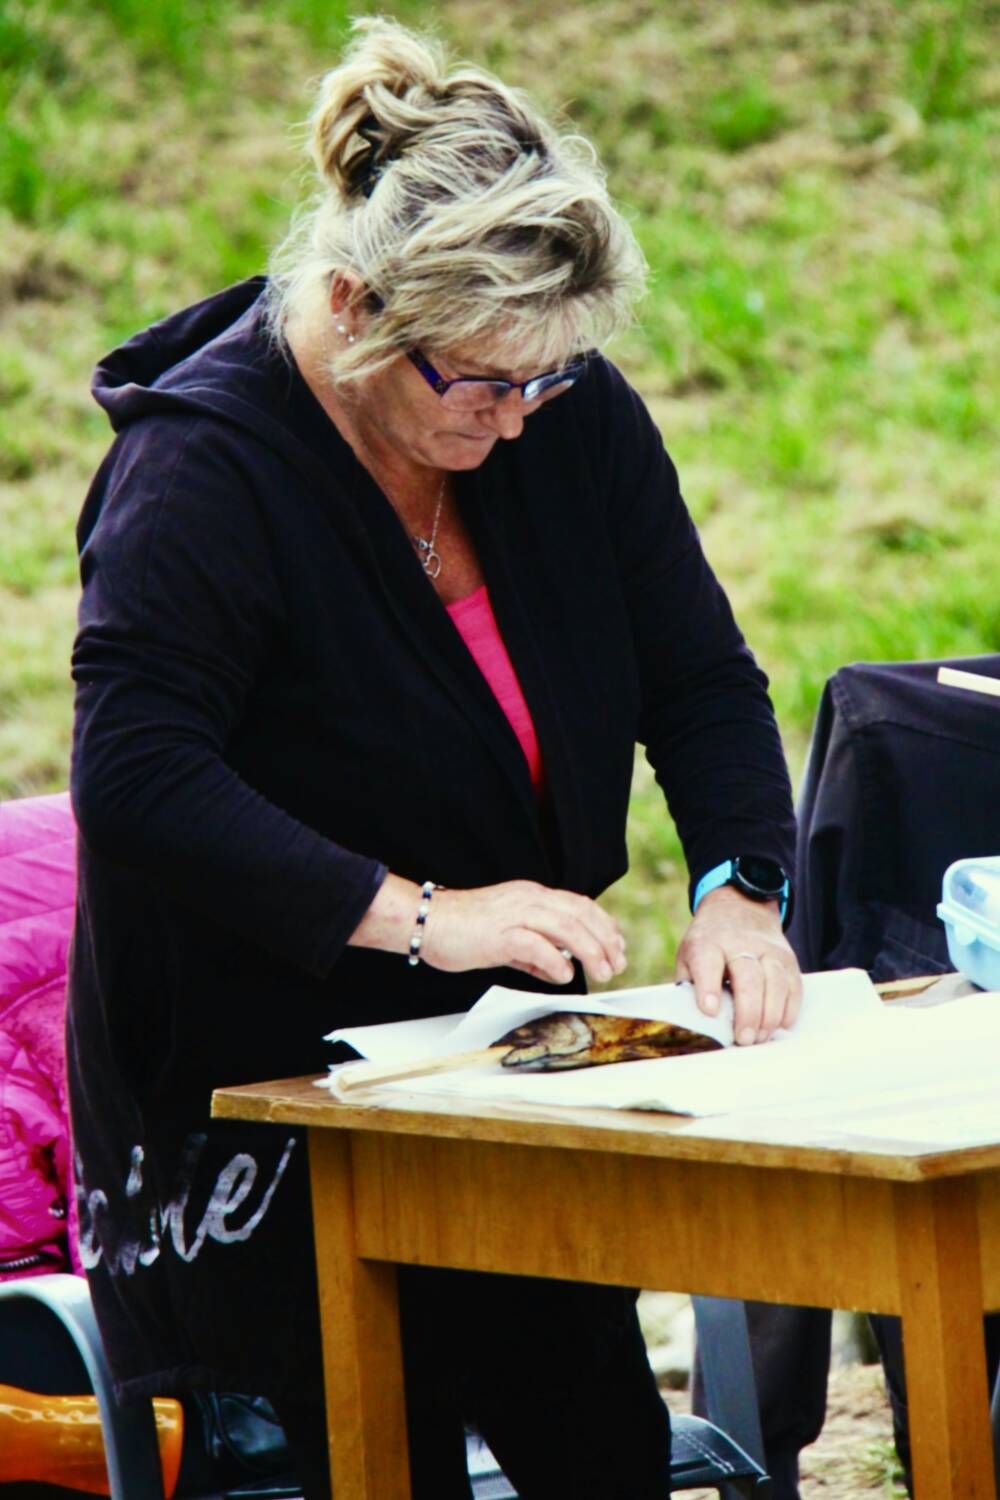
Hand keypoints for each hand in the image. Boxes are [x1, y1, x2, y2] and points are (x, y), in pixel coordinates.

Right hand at [350, 872, 626, 985]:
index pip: (579, 905)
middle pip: (580, 914)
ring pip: (566, 926)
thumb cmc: (462, 931)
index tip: (617, 947)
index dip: (604, 925)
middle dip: (606, 940)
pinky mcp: (499, 933)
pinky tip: (564, 975)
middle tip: (617, 965)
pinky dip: (556, 960)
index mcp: (531, 896)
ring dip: (590, 951)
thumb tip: (558, 967)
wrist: (426, 921)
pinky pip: (536, 944)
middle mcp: (528, 899)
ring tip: (602, 972)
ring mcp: (514, 914)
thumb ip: (533, 951)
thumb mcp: (506, 939)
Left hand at [674, 885, 801, 1044]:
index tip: (709, 1010)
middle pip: (748, 978)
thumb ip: (688, 985)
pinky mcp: (787, 957)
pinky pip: (794, 985)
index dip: (708, 987)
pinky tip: (780, 1025)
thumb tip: (691, 1022)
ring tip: (760, 1038)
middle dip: (748, 1013)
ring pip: (775, 982)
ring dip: (770, 1015)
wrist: (739, 905)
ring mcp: (767, 949)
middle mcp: (739, 944)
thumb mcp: (688, 955)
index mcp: (707, 943)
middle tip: (743, 1039)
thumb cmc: (709, 942)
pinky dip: (790, 1008)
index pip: (707, 963)